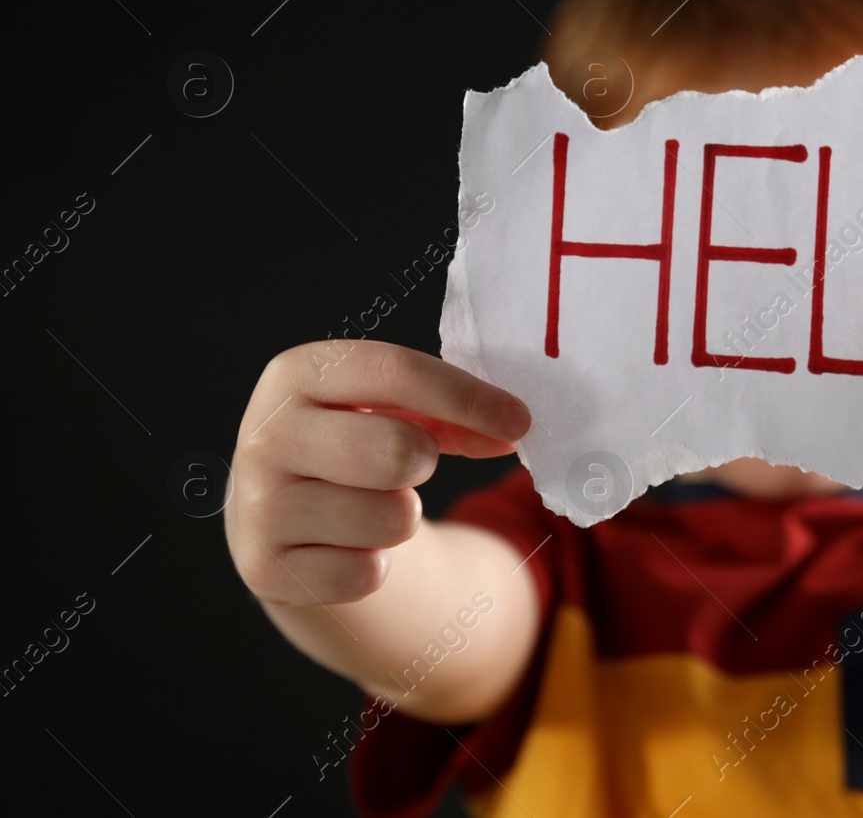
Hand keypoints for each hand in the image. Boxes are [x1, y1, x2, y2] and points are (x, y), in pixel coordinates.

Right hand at [224, 340, 531, 605]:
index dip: (468, 397)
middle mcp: (266, 434)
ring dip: (403, 517)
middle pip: (396, 452)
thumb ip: (454, 413)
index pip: (394, 372)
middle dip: (427, 462)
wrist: (279, 516)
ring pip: (392, 518)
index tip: (521, 421)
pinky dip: (376, 564)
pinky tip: (348, 546)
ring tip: (372, 506)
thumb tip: (513, 429)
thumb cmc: (354, 445)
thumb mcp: (393, 411)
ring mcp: (258, 505)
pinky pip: (368, 574)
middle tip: (417, 465)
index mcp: (298, 374)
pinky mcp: (264, 569)